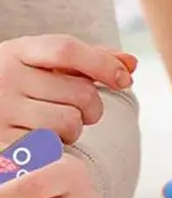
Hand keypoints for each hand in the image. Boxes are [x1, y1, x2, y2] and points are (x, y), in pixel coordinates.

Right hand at [0, 35, 136, 144]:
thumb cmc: (18, 84)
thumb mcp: (43, 63)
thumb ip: (90, 59)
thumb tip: (132, 63)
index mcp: (17, 51)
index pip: (67, 50)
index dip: (103, 64)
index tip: (124, 80)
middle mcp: (5, 77)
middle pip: (80, 92)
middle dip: (93, 106)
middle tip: (81, 111)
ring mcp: (0, 111)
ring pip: (70, 122)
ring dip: (75, 129)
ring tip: (57, 125)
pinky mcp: (2, 142)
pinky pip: (51, 147)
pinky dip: (56, 146)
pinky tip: (41, 140)